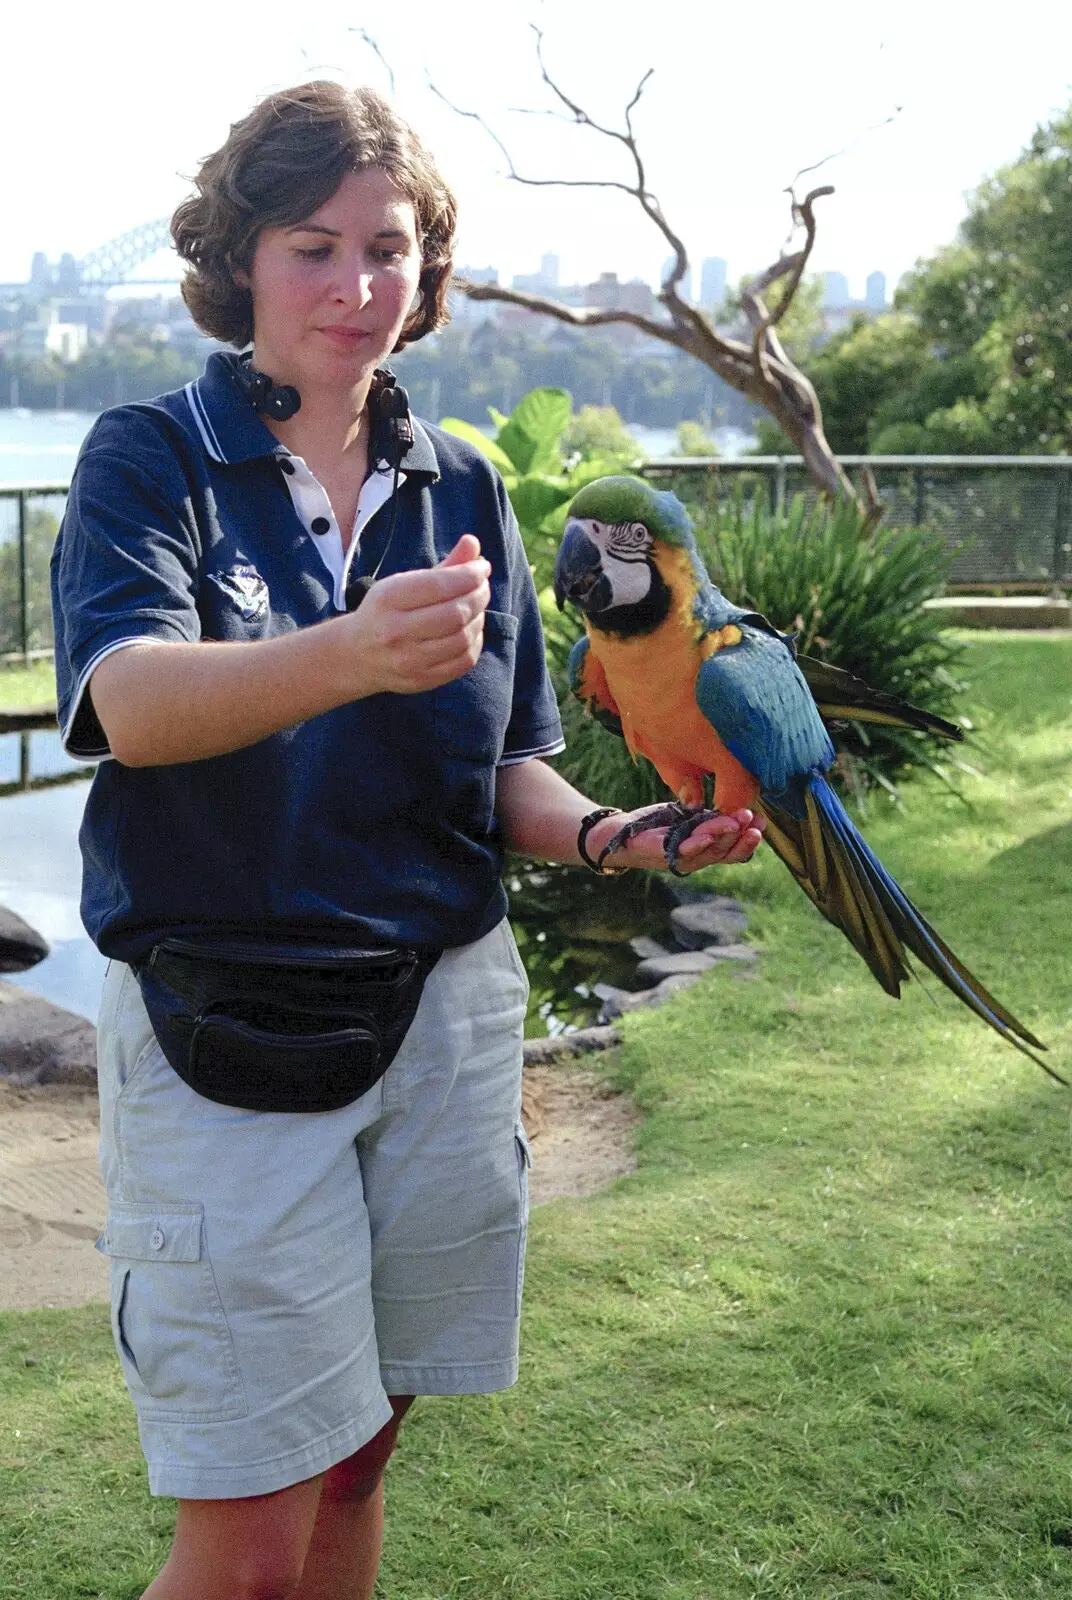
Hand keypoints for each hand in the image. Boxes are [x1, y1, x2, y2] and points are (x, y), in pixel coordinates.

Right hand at [340, 535, 490, 695]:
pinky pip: (464, 660)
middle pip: (456, 612)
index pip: (441, 584)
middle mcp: (395, 631)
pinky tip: (470, 630)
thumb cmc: (387, 611)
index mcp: (388, 599)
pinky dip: (475, 641)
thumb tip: (474, 544)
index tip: (483, 567)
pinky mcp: (421, 680)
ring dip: (479, 617)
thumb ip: (443, 566)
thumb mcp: (404, 583)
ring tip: (476, 607)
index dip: (471, 574)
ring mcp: (408, 660)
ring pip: (463, 637)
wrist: (357, 655)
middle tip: (482, 587)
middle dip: (478, 595)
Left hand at [587, 806, 765, 872]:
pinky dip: (694, 845)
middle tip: (755, 824)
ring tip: (737, 822)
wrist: (618, 833)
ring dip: (722, 837)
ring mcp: (676, 859)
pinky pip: (679, 852)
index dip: (748, 840)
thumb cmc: (656, 825)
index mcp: (703, 850)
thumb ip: (708, 814)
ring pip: (705, 852)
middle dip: (742, 838)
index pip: (731, 849)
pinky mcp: (658, 854)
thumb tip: (735, 801)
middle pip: (723, 853)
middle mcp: (694, 859)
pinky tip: (706, 835)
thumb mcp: (688, 817)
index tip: (763, 823)